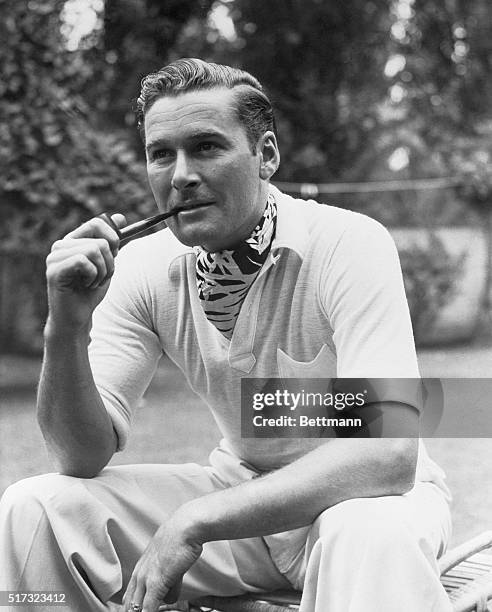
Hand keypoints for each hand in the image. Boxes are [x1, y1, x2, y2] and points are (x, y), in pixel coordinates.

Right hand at [45, 214, 125, 333]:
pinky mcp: (54, 270)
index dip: (112, 238)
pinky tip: (86, 285)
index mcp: (73, 241)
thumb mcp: (107, 264)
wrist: (77, 317)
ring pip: (94, 250)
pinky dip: (93, 276)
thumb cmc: (90, 292)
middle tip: (101, 277)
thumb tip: (120, 217)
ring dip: (102, 271)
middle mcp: (61, 246)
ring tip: (93, 282)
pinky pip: (84, 261)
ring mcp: (55, 257)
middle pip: (100, 241)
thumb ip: (112, 242)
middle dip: (110, 263)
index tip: (115, 253)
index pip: (96, 223)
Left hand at [122, 513, 203, 611]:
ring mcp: (146, 579)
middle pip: (129, 602)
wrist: (186, 527)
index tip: (136, 611)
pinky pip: (148, 608)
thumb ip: (171, 582)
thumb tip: (170, 597)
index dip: (132, 606)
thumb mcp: (173, 562)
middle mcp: (140, 573)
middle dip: (133, 611)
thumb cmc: (182, 539)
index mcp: (142, 566)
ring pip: (135, 606)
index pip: (130, 593)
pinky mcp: (156, 583)